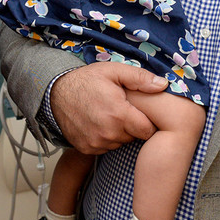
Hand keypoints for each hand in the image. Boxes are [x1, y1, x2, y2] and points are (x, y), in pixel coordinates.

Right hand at [50, 61, 167, 154]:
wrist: (56, 93)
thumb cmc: (87, 80)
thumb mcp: (114, 71)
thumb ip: (140, 78)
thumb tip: (163, 85)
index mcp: (119, 114)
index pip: (147, 130)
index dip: (146, 121)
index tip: (140, 112)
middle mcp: (108, 133)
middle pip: (133, 137)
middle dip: (132, 126)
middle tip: (122, 111)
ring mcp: (96, 143)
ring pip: (119, 143)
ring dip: (118, 133)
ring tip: (109, 116)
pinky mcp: (86, 149)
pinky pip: (105, 148)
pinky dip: (104, 138)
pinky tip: (98, 124)